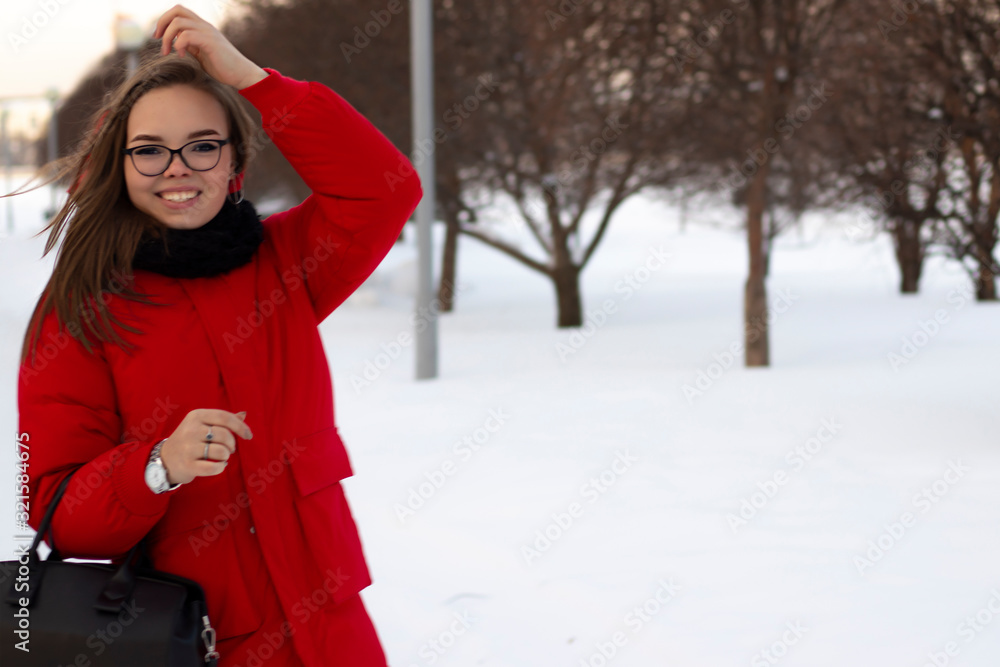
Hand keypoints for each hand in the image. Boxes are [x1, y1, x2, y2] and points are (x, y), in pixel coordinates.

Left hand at [153, 5, 267, 89]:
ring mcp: (208, 32)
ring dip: (167, 37)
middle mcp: (204, 26)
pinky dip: (179, 45)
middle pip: (177, 10)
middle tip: (157, 39)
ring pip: (178, 22)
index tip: (158, 36)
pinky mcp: (210, 42)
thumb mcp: (202, 54)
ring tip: (166, 52)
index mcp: (202, 27)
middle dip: (162, 22)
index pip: (179, 12)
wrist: (242, 74)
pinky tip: (181, 56)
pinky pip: (187, 36)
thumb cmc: (224, 67)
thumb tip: (177, 42)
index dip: (164, 20)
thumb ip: (191, 46)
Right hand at [159, 409, 252, 484]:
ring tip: (221, 457)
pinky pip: (214, 467)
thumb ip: (223, 420)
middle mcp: (191, 429)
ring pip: (221, 451)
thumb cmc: (191, 440)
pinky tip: (218, 466)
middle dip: (232, 444)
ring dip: (226, 456)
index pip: (224, 417)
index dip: (240, 426)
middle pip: (224, 434)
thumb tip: (243, 414)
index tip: (248, 436)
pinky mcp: (187, 465)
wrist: (165, 459)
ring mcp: (188, 447)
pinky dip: (220, 467)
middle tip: (228, 449)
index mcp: (196, 416)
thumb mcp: (202, 424)